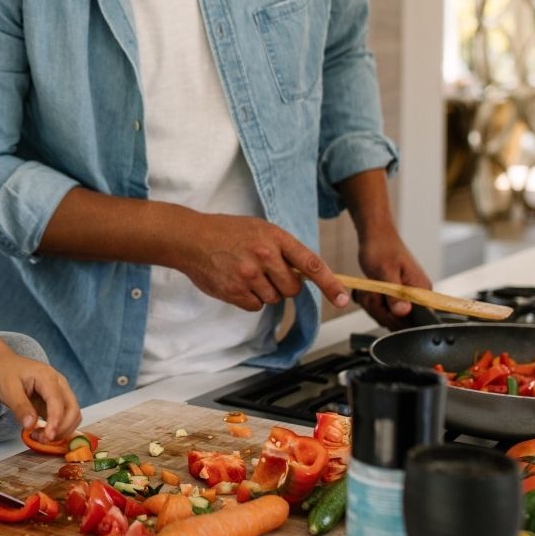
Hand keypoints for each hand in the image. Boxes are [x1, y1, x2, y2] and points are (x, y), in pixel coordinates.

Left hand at [0, 347, 81, 442]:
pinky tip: (42, 433)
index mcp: (47, 376)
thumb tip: (31, 425)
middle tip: (42, 439)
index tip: (47, 437)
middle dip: (61, 429)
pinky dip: (58, 429)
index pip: (58, 402)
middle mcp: (59, 384)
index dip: (55, 421)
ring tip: (39, 437)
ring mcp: (59, 392)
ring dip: (61, 430)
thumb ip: (21, 407)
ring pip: (72, 415)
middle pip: (72, 409)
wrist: (2, 365)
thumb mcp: (8, 390)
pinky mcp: (56, 402)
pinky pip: (65, 418)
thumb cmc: (5, 373)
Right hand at [176, 212, 350, 312]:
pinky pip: (255, 306)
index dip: (331, 284)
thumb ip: (283, 249)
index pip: (311, 264)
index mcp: (275, 237)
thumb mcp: (259, 229)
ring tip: (245, 273)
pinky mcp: (235, 291)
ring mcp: (249, 275)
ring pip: (274, 299)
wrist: (190, 238)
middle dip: (284, 285)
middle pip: (293, 288)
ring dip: (264, 291)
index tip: (344, 299)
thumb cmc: (226, 232)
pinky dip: (248, 299)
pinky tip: (236, 282)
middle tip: (266, 272)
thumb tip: (305, 274)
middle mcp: (264, 255)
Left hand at [356, 226, 431, 329]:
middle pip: (399, 322)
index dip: (395, 318)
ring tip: (369, 289)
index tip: (381, 304)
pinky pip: (384, 311)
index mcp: (422, 290)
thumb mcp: (385, 272)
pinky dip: (373, 303)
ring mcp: (407, 298)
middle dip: (379, 310)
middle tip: (371, 292)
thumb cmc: (382, 248)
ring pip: (388, 317)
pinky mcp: (397, 298)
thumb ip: (395, 294)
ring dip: (373, 305)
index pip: (416, 320)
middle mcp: (418, 297)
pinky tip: (369, 291)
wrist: (375, 236)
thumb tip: (404, 312)